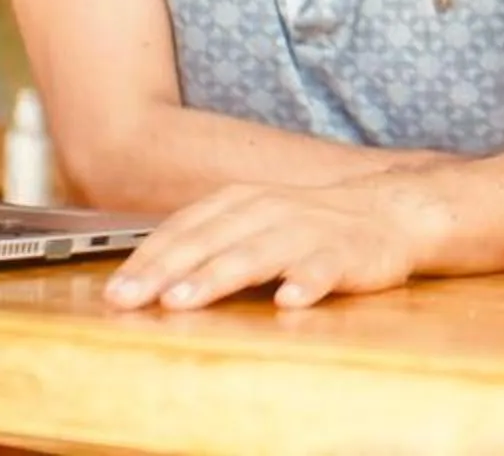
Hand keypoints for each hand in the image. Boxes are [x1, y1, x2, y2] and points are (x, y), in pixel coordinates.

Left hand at [104, 179, 438, 311]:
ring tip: (185, 300)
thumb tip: (143, 277)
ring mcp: (307, 231)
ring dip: (218, 275)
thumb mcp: (252, 220)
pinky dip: (305, 283)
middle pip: (209, 241)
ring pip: (256, 253)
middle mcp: (268, 211)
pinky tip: (288, 301)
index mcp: (240, 202)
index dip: (146, 261)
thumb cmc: (309, 223)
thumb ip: (205, 241)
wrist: (389, 212)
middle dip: (166, 270)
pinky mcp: (345, 253)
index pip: (183, 230)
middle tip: (131, 299)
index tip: (114, 292)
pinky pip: (323, 269)